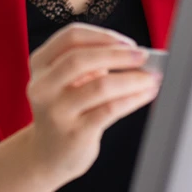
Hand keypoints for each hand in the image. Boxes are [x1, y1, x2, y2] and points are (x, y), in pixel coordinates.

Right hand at [25, 23, 160, 181]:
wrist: (47, 155)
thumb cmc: (65, 111)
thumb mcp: (66, 82)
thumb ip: (92, 64)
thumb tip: (135, 54)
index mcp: (40, 65)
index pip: (71, 37)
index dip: (103, 36)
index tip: (128, 42)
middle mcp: (42, 86)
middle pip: (81, 58)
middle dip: (119, 55)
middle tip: (144, 56)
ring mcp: (56, 111)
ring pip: (100, 86)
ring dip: (133, 78)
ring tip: (152, 77)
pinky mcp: (74, 133)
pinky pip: (110, 110)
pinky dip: (133, 98)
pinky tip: (146, 94)